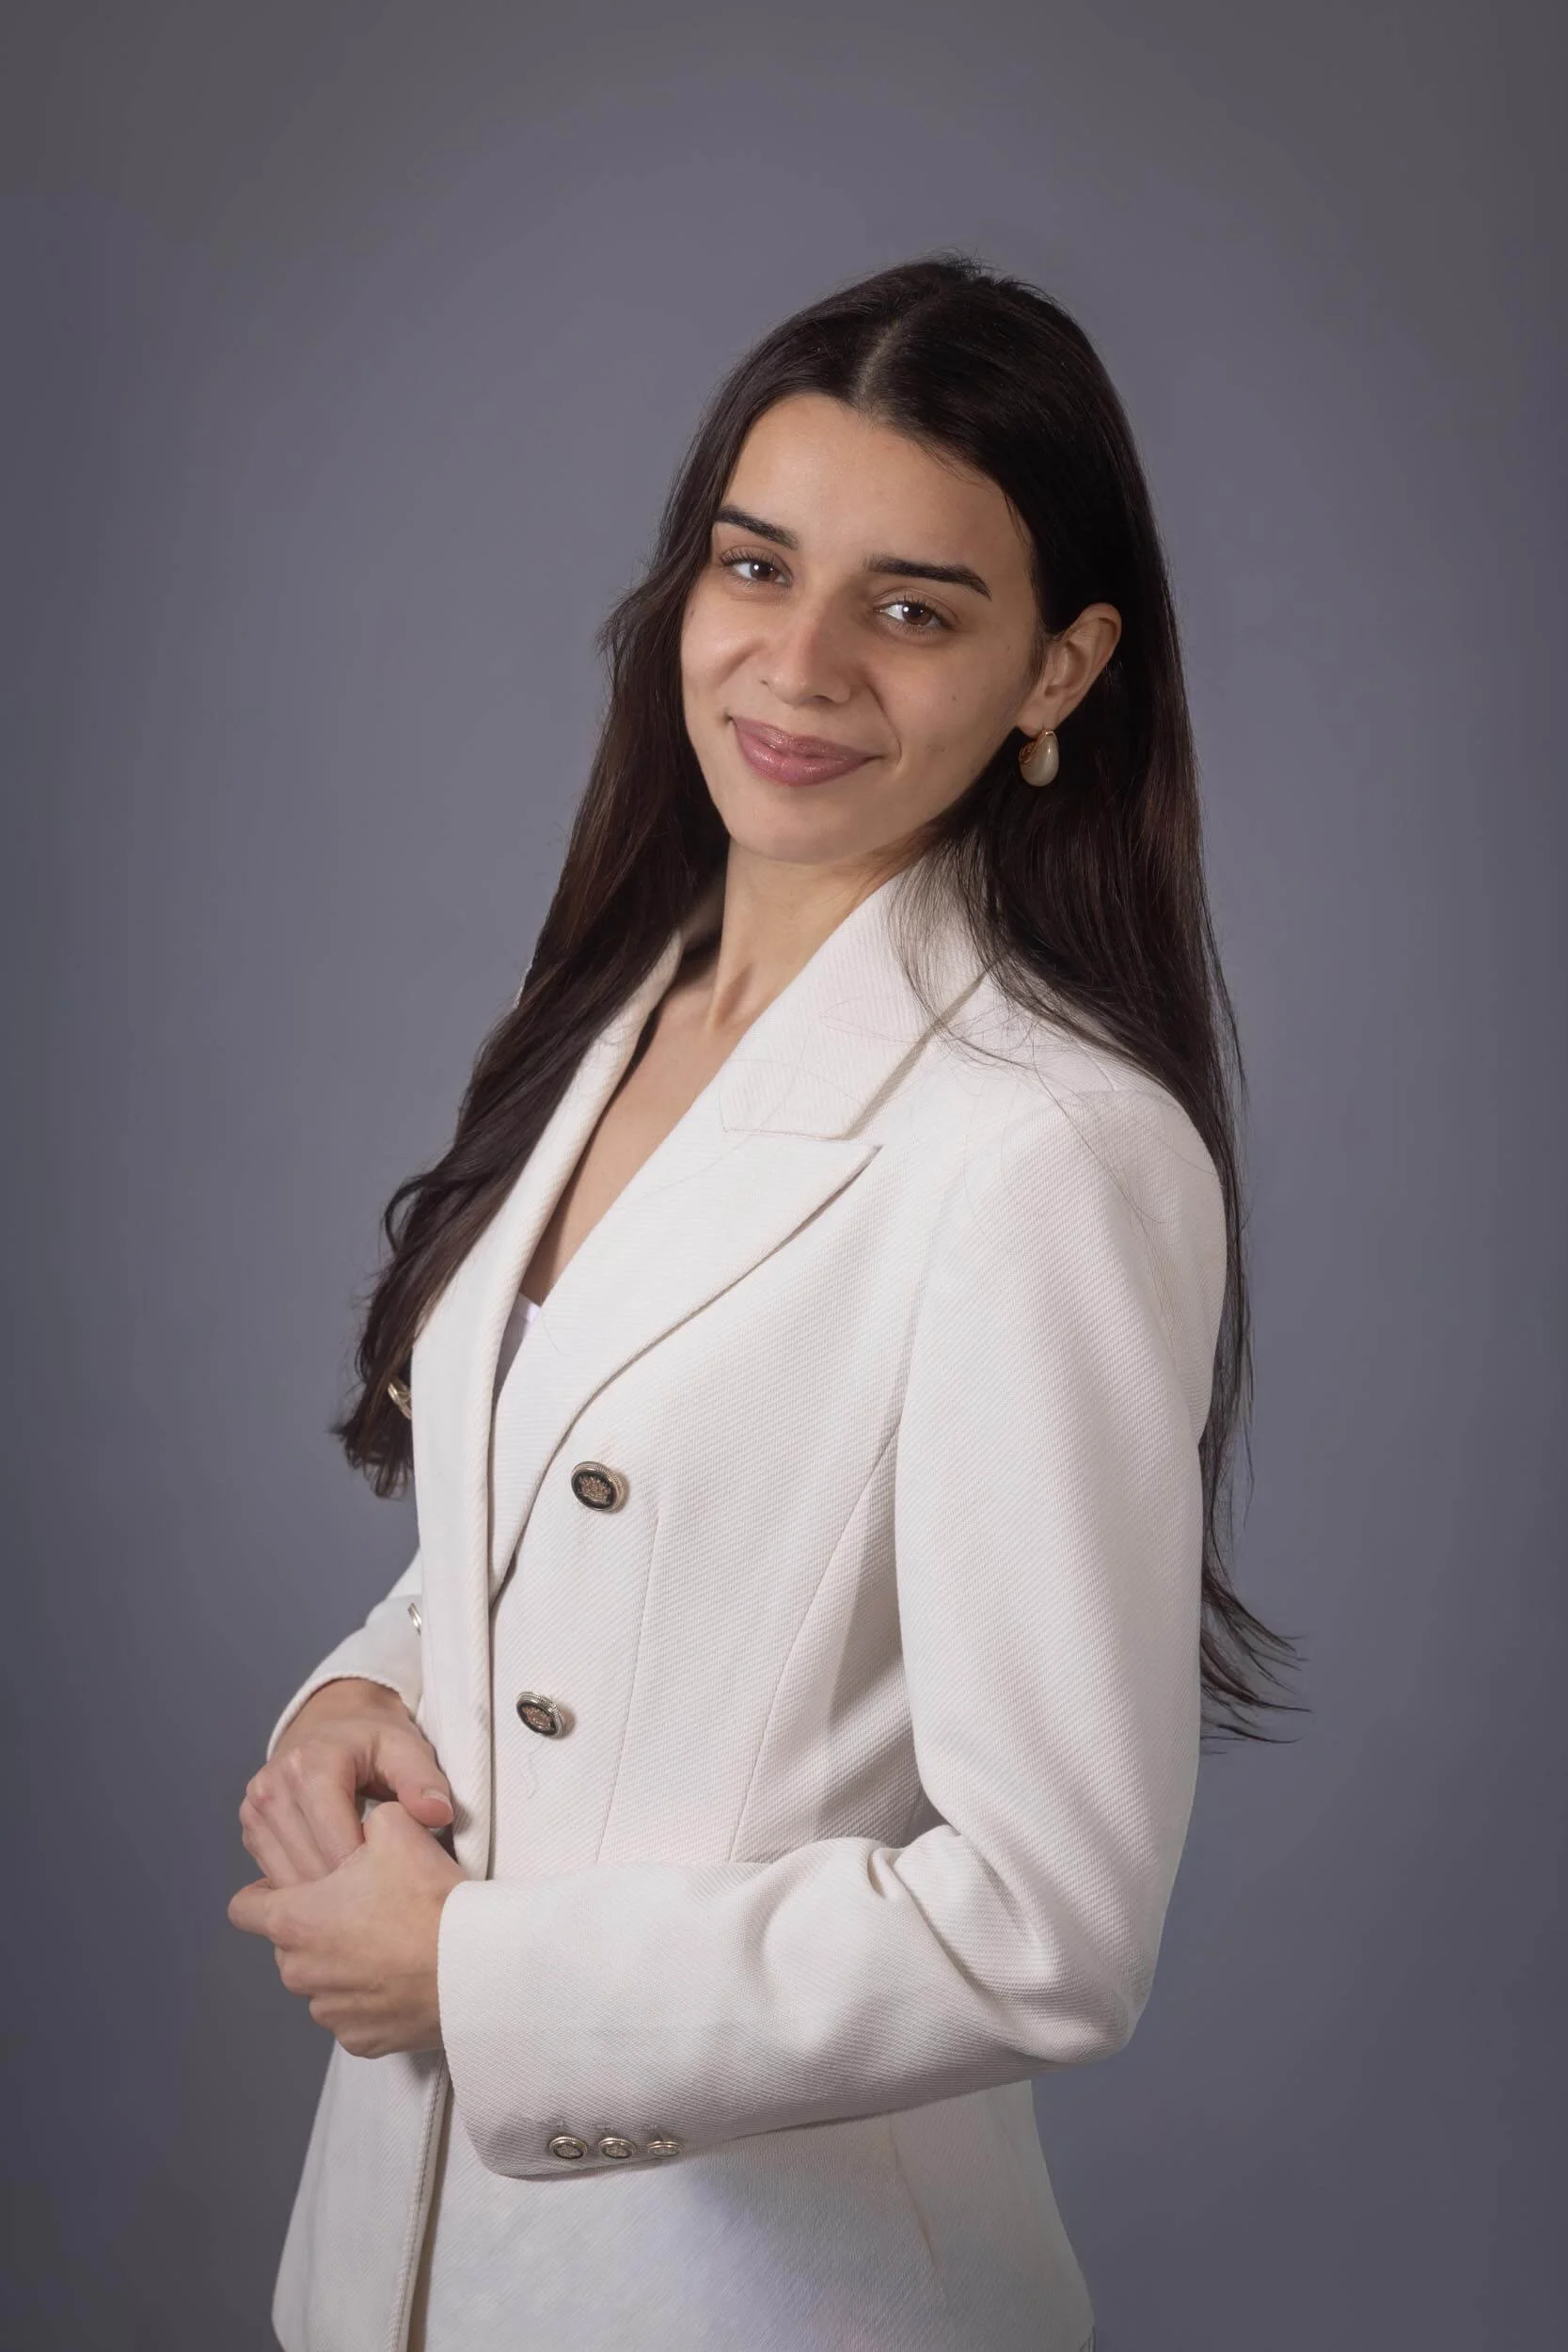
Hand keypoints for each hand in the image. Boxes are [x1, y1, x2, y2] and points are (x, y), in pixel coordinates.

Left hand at [227, 1797, 465, 2055]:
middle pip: (289, 1945)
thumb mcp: (394, 1827)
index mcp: (295, 1920)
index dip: (264, 1892)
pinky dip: (370, 1999)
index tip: (291, 1886)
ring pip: (322, 1981)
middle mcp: (300, 1971)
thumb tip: (363, 1823)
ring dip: (343, 1964)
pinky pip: (353, 2014)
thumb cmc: (426, 1899)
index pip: (244, 1908)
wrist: (473, 1966)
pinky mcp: (359, 2041)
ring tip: (390, 1943)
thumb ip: (362, 1820)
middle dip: (317, 1927)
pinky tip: (402, 1977)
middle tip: (364, 1907)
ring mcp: (328, 2011)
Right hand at [239, 1679, 455, 1887]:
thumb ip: (423, 1781)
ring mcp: (255, 1807)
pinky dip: (303, 1886)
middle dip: (346, 1891)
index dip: (369, 1874)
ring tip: (360, 1901)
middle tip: (382, 1902)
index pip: (337, 1844)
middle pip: (308, 1866)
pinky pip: (273, 1874)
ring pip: (287, 1879)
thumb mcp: (406, 1748)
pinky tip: (333, 1890)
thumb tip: (438, 1814)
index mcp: (311, 1767)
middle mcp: (273, 1786)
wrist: (335, 1719)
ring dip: (322, 1896)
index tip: (397, 1886)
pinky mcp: (251, 1824)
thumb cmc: (375, 1739)